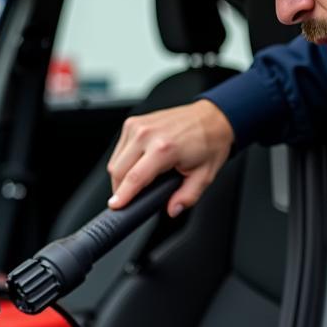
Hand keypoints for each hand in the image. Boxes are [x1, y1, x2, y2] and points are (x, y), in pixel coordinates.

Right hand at [107, 99, 233, 215]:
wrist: (212, 117)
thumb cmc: (209, 142)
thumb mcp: (204, 176)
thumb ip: (187, 197)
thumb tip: (172, 209)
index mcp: (164, 148)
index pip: (134, 178)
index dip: (122, 196)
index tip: (115, 206)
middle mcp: (147, 134)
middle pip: (118, 170)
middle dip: (121, 189)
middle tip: (132, 198)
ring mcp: (138, 126)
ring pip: (115, 160)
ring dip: (121, 175)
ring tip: (139, 180)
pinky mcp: (133, 122)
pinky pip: (119, 149)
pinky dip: (123, 161)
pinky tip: (138, 164)